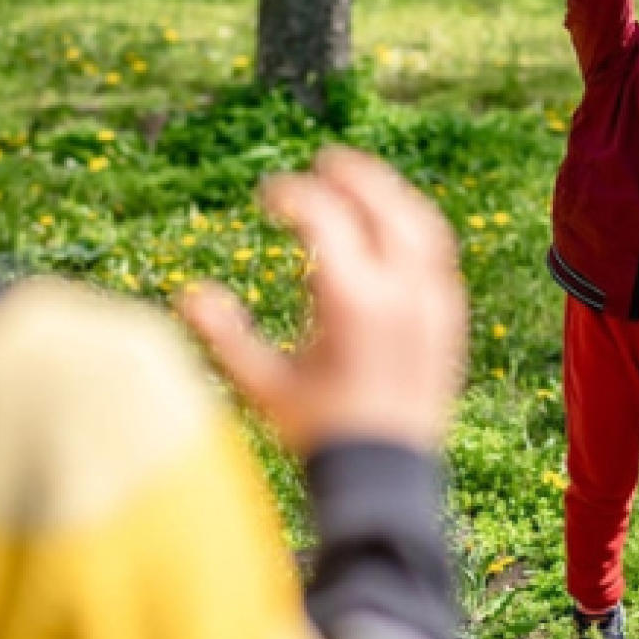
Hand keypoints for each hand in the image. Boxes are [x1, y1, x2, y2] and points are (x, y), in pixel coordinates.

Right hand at [180, 148, 467, 454]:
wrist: (388, 476)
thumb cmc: (320, 433)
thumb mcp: (264, 386)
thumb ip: (225, 337)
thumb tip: (188, 293)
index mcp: (352, 300)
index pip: (325, 217)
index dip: (292, 195)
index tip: (267, 195)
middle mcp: (401, 292)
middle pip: (382, 205)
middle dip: (352, 175)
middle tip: (324, 161)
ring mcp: (433, 303)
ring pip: (420, 224)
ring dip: (389, 194)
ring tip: (362, 183)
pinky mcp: (450, 319)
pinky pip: (438, 254)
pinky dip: (414, 227)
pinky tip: (394, 229)